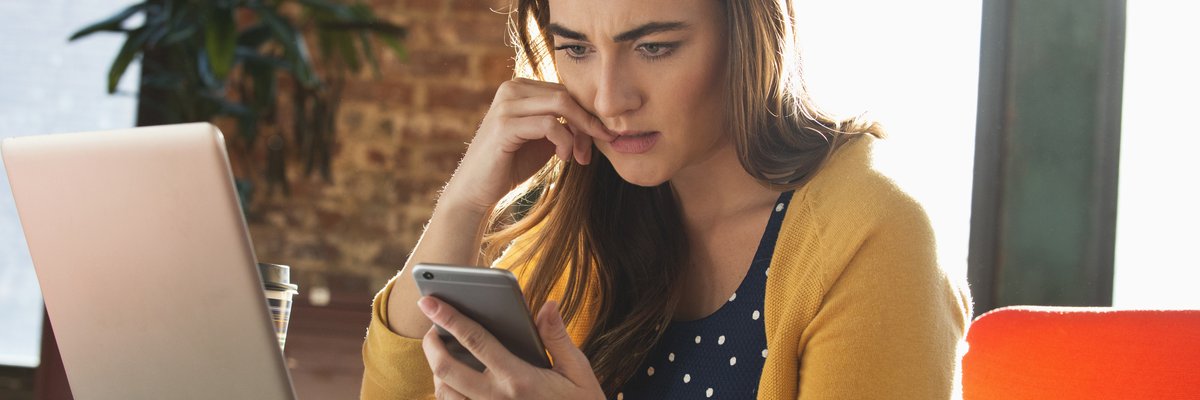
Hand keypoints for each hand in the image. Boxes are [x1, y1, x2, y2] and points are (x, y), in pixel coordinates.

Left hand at [418, 296, 604, 399]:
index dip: (449, 318)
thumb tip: (548, 305)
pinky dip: (445, 393)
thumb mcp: (578, 371)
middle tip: (432, 329)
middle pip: (446, 369)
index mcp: (519, 379)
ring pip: (444, 393)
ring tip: (441, 353)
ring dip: (436, 371)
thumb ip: (557, 338)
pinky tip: (452, 380)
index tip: (430, 301)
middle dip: (431, 345)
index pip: (476, 341)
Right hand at [439, 78, 613, 213]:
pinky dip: (564, 142)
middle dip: (587, 123)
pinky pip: (549, 125)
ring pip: (562, 105)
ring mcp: (506, 105)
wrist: (477, 189)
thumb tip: (597, 119)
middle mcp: (511, 88)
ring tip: (578, 156)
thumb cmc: (511, 163)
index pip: (565, 90)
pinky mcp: (504, 125)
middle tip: (591, 151)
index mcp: (521, 87)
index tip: (598, 139)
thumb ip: (565, 123)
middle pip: (567, 95)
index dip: (586, 114)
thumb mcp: (544, 139)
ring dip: (579, 133)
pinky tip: (564, 158)